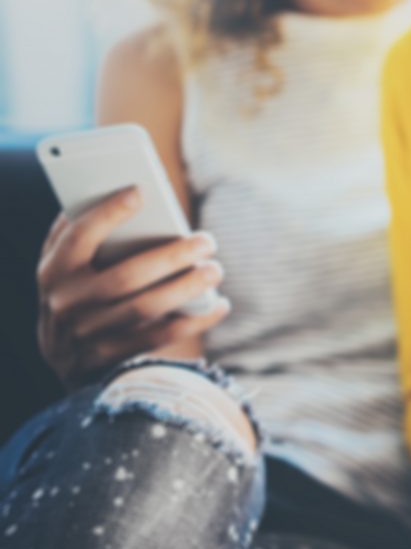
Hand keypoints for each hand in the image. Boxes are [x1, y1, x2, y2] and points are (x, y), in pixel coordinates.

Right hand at [37, 187, 229, 386]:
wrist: (63, 354)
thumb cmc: (76, 289)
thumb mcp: (65, 264)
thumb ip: (82, 233)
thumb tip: (127, 195)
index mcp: (52, 271)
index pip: (78, 237)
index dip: (107, 214)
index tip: (140, 192)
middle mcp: (66, 303)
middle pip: (125, 277)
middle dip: (170, 257)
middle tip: (207, 241)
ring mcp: (88, 333)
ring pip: (145, 308)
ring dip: (186, 288)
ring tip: (216, 269)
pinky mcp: (112, 356)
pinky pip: (160, 337)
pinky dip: (195, 321)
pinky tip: (220, 304)